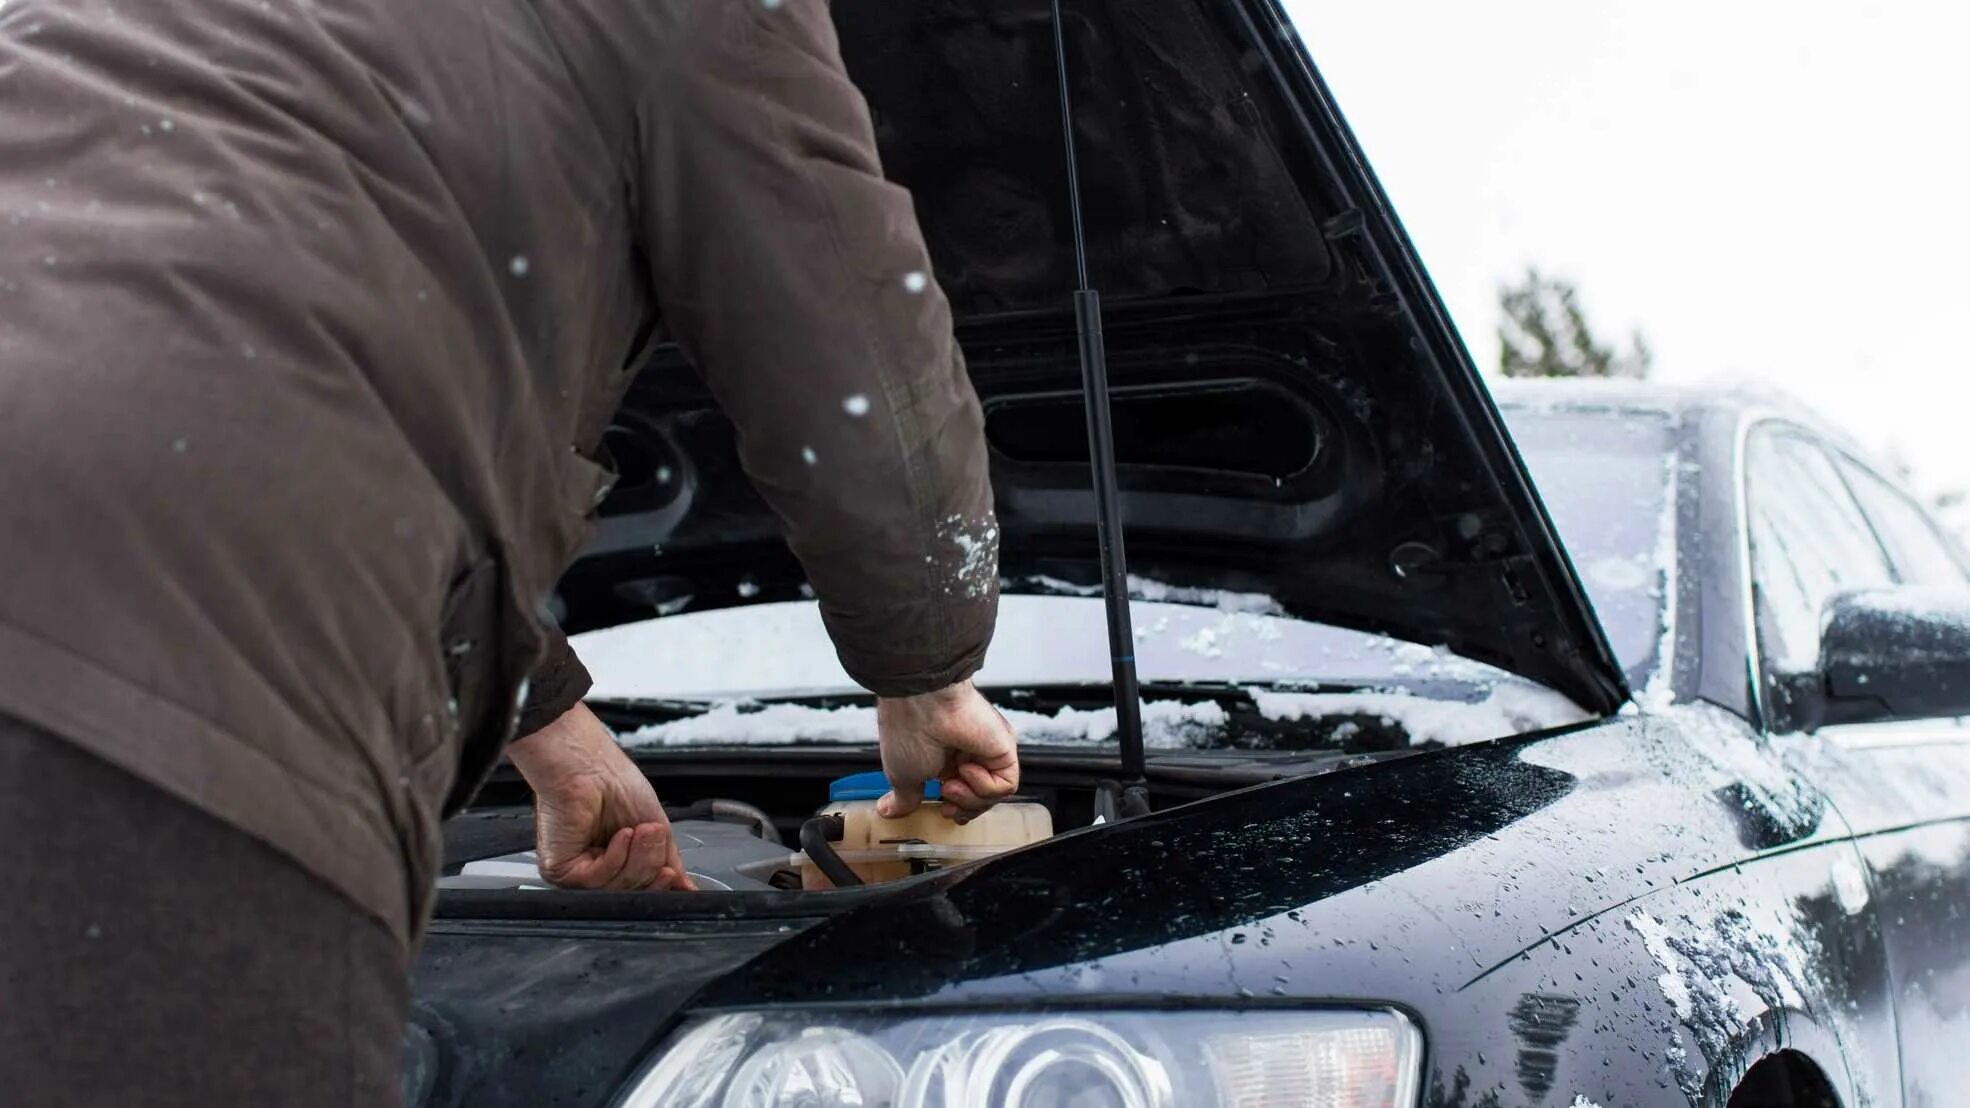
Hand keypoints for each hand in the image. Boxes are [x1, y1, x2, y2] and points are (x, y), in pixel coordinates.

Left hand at [505, 703, 694, 890]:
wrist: (590, 763)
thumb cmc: (615, 782)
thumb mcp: (655, 825)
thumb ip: (668, 860)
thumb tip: (685, 887)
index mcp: (617, 860)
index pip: (641, 887)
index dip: (658, 885)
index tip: (673, 874)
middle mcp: (596, 868)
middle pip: (632, 891)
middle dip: (650, 865)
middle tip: (653, 835)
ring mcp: (577, 871)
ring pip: (616, 889)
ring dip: (635, 858)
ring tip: (638, 829)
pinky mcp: (560, 868)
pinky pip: (595, 880)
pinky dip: (614, 858)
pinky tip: (620, 835)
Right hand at [875, 680, 1018, 822]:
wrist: (922, 704)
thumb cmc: (908, 730)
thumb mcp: (902, 776)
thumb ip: (904, 798)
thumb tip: (889, 810)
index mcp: (944, 758)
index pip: (962, 794)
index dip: (956, 808)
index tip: (943, 810)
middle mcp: (967, 753)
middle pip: (980, 798)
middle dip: (964, 808)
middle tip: (949, 804)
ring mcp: (986, 751)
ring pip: (993, 795)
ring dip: (971, 798)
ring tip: (951, 783)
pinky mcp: (1003, 749)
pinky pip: (1005, 785)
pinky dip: (984, 785)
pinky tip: (966, 768)